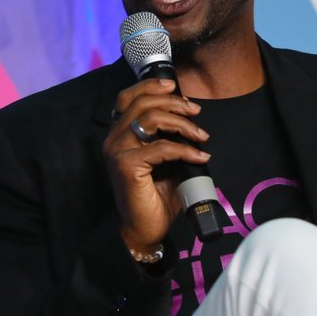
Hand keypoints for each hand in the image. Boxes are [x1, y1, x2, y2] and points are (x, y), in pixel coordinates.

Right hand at [104, 78, 210, 255]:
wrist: (146, 229)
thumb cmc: (157, 196)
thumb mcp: (166, 159)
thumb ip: (170, 137)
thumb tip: (191, 116)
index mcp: (120, 133)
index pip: (128, 97)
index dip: (151, 86)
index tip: (175, 87)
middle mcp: (115, 138)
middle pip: (143, 102)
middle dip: (174, 102)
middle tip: (196, 113)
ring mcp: (118, 151)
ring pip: (151, 118)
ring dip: (181, 122)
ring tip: (201, 135)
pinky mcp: (126, 165)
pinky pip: (162, 147)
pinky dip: (185, 149)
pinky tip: (199, 156)